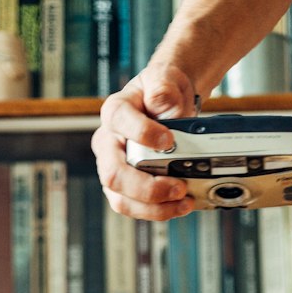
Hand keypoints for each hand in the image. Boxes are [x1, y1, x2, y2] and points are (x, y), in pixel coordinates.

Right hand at [91, 63, 197, 220]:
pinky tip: (180, 206)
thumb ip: (162, 89)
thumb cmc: (162, 94)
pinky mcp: (125, 188)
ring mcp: (114, 168)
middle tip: (178, 186)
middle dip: (147, 187)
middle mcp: (108, 144)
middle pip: (113, 174)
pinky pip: (134, 207)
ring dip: (153, 208)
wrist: (168, 106)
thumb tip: (161, 102)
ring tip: (183, 202)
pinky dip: (158, 212)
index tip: (169, 140)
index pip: (118, 122)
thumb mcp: (164, 80)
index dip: (143, 134)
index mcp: (114, 112)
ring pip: (121, 199)